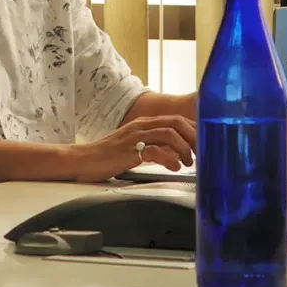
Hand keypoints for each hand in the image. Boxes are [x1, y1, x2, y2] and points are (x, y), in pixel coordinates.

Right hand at [71, 115, 196, 182]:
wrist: (83, 160)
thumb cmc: (108, 156)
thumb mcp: (134, 146)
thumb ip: (154, 146)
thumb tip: (176, 153)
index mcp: (144, 123)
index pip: (176, 119)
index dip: (194, 131)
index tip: (203, 146)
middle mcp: (141, 126)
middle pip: (176, 122)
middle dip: (194, 137)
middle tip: (202, 154)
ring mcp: (135, 137)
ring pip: (169, 134)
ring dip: (184, 148)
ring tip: (188, 162)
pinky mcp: (129, 151)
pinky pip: (155, 151)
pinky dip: (169, 159)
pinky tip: (174, 167)